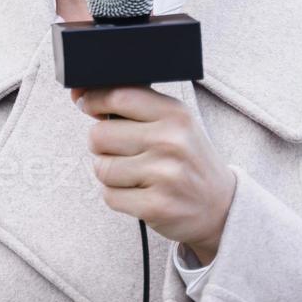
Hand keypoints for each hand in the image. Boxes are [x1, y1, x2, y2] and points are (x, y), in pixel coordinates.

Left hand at [70, 84, 237, 263]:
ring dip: (111, 174)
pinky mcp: (156, 205)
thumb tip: (80, 94)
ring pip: (101, 168)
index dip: (93, 100)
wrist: (221, 207)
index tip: (87, 105)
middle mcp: (172, 141)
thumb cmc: (186, 159)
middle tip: (123, 151)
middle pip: (99, 135)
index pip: (118, 95)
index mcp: (175, 114)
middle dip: (102, 145)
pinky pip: (109, 196)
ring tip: (137, 175)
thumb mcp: (173, 123)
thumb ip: (133, 106)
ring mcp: (165, 174)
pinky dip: (118, 197)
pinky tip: (141, 193)